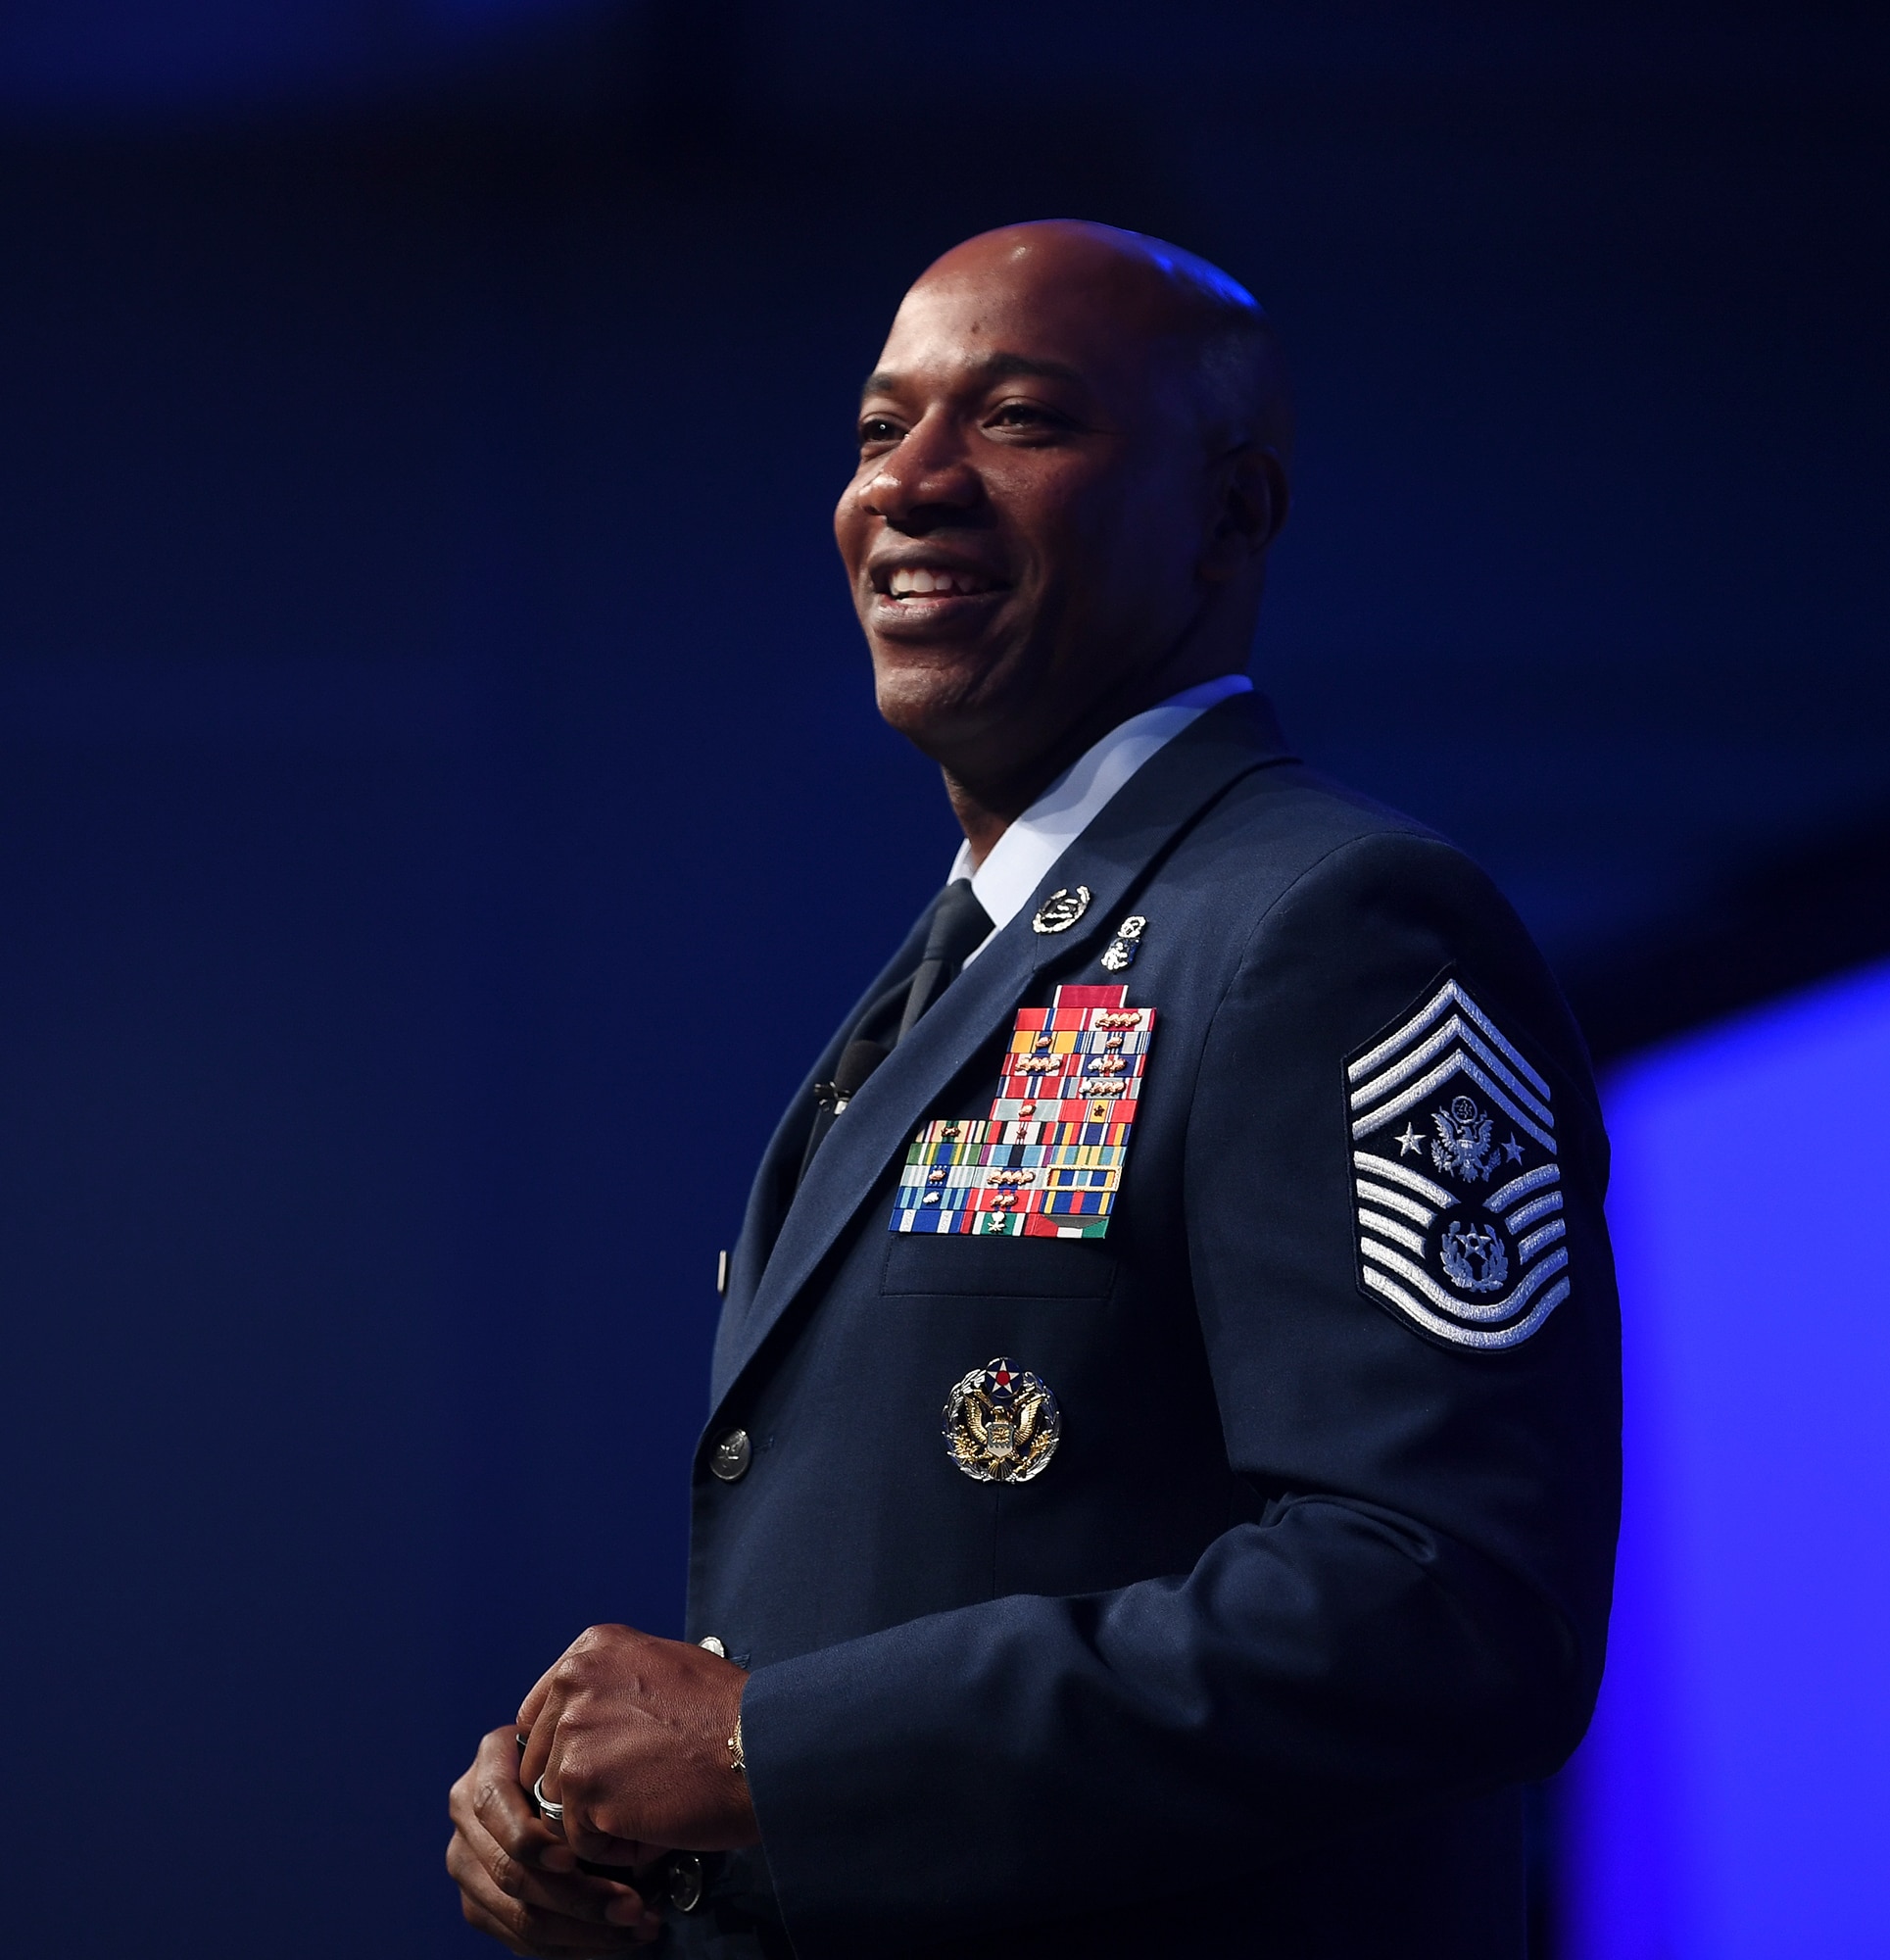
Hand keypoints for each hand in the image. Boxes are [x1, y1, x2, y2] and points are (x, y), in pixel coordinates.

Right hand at [447, 1724, 660, 1953]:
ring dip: (583, 1933)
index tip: (573, 1858)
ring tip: (635, 1929)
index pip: (494, 1807)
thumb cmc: (578, 1753)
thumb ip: (581, 1771)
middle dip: (578, 1899)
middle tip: (633, 1908)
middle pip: (510, 1874)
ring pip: (518, 1916)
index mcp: (487, 1768)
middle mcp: (466, 1818)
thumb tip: (618, 1815)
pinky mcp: (478, 1903)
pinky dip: (569, 1945)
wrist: (549, 1770)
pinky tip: (611, 1941)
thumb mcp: (575, 1744)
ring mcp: (467, 1864)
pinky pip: (520, 1937)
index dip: (529, 1838)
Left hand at [517, 1623, 758, 1863]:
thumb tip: (582, 1718)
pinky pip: (580, 1841)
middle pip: (542, 1762)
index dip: (567, 1751)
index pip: (540, 1714)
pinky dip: (616, 1848)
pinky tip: (655, 1825)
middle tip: (635, 1792)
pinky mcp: (584, 1786)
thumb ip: (613, 1684)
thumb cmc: (731, 1713)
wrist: (766, 1746)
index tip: (599, 1766)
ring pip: (559, 1805)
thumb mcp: (665, 1665)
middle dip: (581, 1789)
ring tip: (653, 1806)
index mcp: (592, 1649)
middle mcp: (574, 1683)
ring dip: (599, 1821)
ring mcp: (575, 1734)